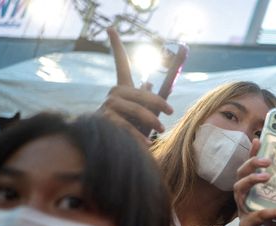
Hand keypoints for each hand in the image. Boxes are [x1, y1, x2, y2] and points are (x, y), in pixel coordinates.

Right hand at [97, 27, 172, 143]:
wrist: (111, 147)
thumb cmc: (132, 128)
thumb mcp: (143, 114)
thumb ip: (149, 102)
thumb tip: (152, 86)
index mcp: (123, 88)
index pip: (120, 63)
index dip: (115, 45)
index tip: (110, 28)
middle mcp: (114, 93)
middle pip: (141, 93)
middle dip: (158, 102)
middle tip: (170, 112)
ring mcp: (108, 105)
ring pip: (136, 109)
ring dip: (151, 120)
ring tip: (161, 130)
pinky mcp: (105, 120)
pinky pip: (126, 126)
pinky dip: (139, 135)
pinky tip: (147, 143)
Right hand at [233, 139, 275, 225]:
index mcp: (256, 194)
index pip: (250, 170)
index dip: (252, 154)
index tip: (258, 140)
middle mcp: (246, 201)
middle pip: (239, 177)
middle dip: (250, 165)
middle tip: (266, 160)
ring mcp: (244, 214)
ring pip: (240, 192)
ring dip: (252, 181)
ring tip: (267, 177)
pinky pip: (257, 217)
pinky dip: (272, 212)